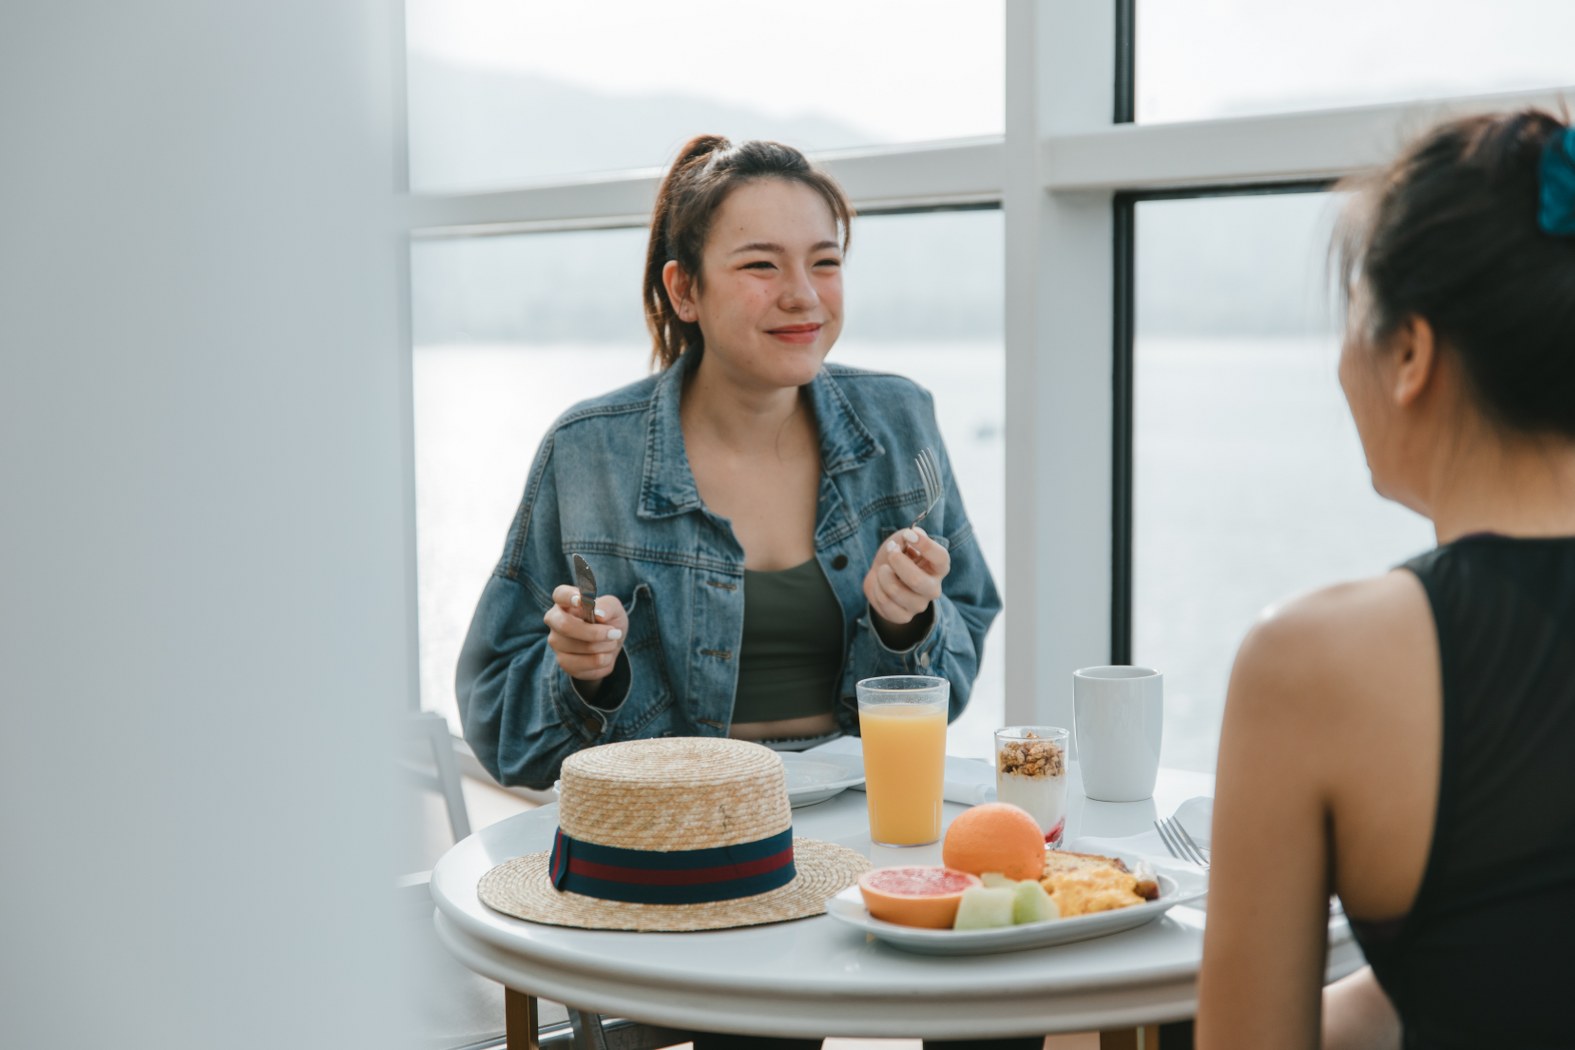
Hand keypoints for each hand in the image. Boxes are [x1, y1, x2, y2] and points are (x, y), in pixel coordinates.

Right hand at [544, 584, 627, 685]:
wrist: (610, 647)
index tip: (581, 600)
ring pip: (580, 647)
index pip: (560, 595)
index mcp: (566, 602)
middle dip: (594, 632)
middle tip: (614, 633)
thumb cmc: (609, 622)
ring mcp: (556, 642)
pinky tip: (605, 656)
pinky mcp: (563, 662)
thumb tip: (598, 613)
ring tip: (611, 643)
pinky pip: (584, 664)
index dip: (568, 597)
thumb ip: (608, 606)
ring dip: (604, 646)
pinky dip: (602, 661)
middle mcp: (555, 620)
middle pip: (565, 625)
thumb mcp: (615, 610)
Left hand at [863, 527, 950, 645]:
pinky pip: (886, 603)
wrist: (881, 576)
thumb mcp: (902, 540)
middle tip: (891, 551)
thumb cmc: (896, 556)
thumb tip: (910, 535)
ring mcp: (919, 604)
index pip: (941, 558)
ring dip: (883, 575)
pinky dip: (877, 589)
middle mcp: (933, 588)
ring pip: (896, 591)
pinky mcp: (904, 616)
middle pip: (917, 581)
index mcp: (938, 567)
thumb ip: (907, 536)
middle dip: (897, 562)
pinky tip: (880, 585)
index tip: (909, 535)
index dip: (926, 546)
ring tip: (883, 569)